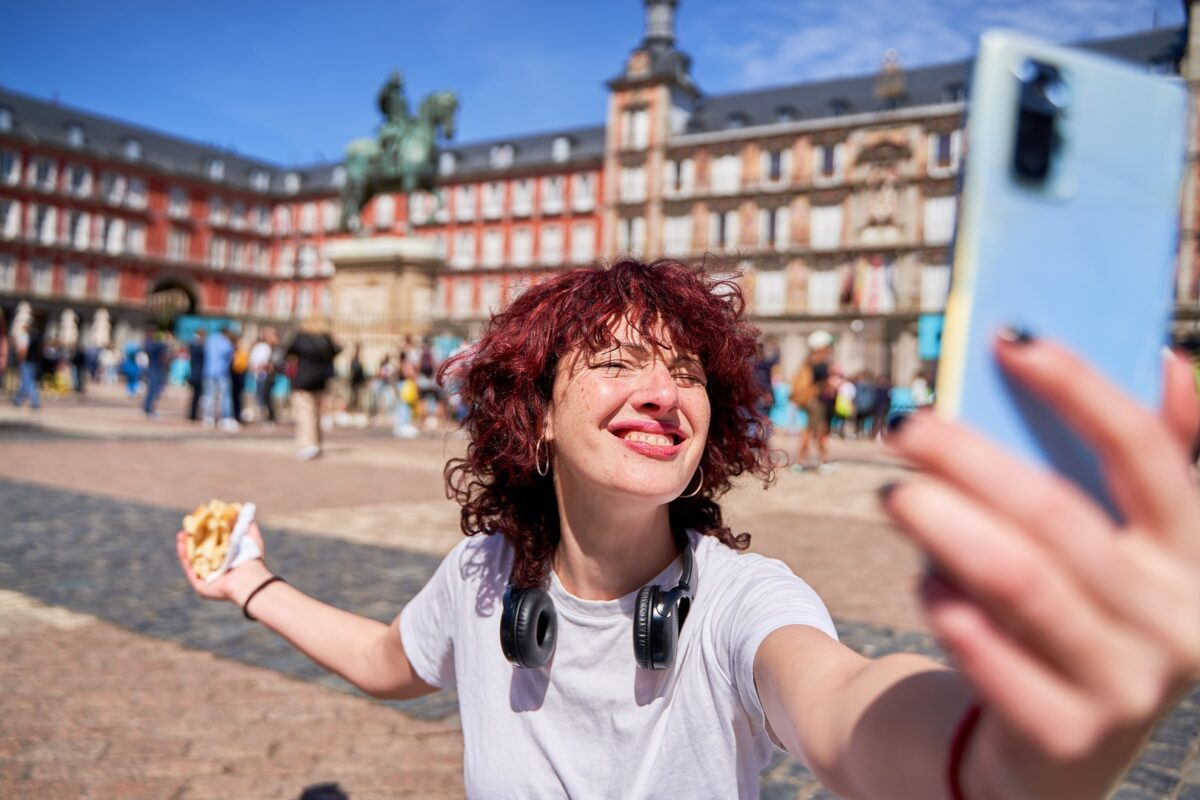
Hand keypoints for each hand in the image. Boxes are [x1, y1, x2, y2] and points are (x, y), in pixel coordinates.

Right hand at [176, 521, 271, 607]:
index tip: (199, 522)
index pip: (213, 545)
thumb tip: (241, 510)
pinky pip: (189, 570)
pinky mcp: (200, 586)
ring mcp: (207, 578)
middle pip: (200, 553)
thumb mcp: (252, 537)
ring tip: (181, 533)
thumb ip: (246, 525)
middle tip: (187, 527)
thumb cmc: (252, 558)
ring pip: (192, 561)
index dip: (205, 534)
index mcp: (228, 560)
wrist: (249, 578)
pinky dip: (183, 557)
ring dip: (185, 547)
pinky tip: (181, 544)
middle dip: (192, 540)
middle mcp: (217, 569)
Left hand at [883, 335, 1199, 798]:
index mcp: (1194, 554)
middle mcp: (1177, 620)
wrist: (1057, 747)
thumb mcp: (1122, 546)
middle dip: (971, 460)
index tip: (1007, 338)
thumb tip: (1172, 362)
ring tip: (892, 494)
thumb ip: (1149, 463)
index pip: (1147, 452)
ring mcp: (1127, 684)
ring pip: (1021, 580)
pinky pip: (992, 657)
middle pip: (1059, 514)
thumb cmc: (1078, 616)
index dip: (1078, 388)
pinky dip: (951, 609)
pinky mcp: (1067, 733)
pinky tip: (925, 581)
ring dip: (944, 526)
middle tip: (906, 427)